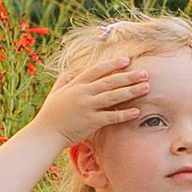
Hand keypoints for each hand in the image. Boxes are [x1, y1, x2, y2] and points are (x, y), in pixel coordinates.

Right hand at [34, 50, 150, 143]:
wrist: (45, 133)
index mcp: (76, 84)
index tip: (127, 59)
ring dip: (131, 91)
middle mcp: (83, 93)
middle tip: (146, 72)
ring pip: (113, 97)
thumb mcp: (57, 91)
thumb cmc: (51, 113)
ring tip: (146, 87)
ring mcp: (87, 107)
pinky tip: (137, 111)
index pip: (97, 70)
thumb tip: (73, 68)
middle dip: (129, 76)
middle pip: (110, 82)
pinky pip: (111, 117)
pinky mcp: (91, 122)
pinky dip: (124, 114)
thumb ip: (66, 78)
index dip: (112, 64)